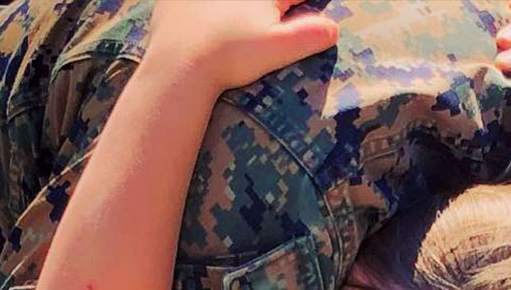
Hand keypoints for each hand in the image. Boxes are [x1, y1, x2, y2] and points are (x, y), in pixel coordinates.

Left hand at [143, 0, 340, 93]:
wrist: (177, 62)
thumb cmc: (232, 57)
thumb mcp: (280, 48)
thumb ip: (311, 35)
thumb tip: (333, 28)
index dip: (302, 7)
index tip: (303, 12)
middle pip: (262, 1)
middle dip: (272, 8)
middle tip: (276, 16)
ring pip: (229, 2)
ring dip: (236, 9)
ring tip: (241, 22)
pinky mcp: (177, 2)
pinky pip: (192, 3)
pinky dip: (201, 9)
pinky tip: (204, 16)